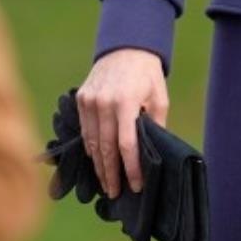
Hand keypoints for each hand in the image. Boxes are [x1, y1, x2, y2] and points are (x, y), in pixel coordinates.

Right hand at [75, 48, 168, 198]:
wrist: (126, 47)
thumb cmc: (147, 75)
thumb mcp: (159, 97)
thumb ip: (155, 125)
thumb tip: (153, 153)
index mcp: (126, 102)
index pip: (126, 144)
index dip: (131, 168)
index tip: (136, 185)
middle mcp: (104, 102)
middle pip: (105, 147)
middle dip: (110, 173)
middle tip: (114, 193)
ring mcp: (89, 100)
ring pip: (91, 142)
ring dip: (99, 165)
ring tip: (105, 182)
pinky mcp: (81, 98)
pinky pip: (85, 130)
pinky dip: (90, 147)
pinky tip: (97, 160)